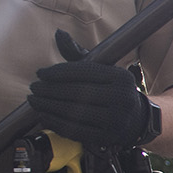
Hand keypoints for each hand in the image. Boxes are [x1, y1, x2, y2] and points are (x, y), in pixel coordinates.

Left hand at [29, 61, 160, 147]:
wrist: (138, 119)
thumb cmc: (113, 90)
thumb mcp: (104, 71)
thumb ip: (80, 55)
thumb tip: (58, 34)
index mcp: (121, 77)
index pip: (85, 72)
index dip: (59, 72)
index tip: (41, 73)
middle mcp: (122, 98)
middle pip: (78, 93)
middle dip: (50, 90)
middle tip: (34, 88)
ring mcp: (116, 120)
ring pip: (75, 113)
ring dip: (49, 107)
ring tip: (34, 101)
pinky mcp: (108, 137)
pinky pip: (76, 131)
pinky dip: (56, 123)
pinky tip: (44, 116)